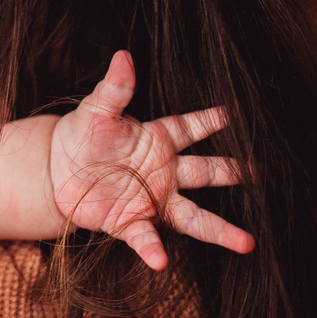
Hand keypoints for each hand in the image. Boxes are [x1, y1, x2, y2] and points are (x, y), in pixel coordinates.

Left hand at [49, 50, 254, 269]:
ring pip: (192, 216)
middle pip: (205, 173)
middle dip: (232, 174)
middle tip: (262, 174)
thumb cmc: (81, 136)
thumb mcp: (96, 110)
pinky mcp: (129, 222)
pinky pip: (145, 237)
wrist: (54, 170)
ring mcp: (150, 200)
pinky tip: (161, 261)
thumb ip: (114, 89)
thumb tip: (122, 56)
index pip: (190, 129)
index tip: (235, 114)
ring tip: (246, 242)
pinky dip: (153, 249)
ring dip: (218, 230)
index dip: (210, 121)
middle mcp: (162, 173)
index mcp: (156, 141)